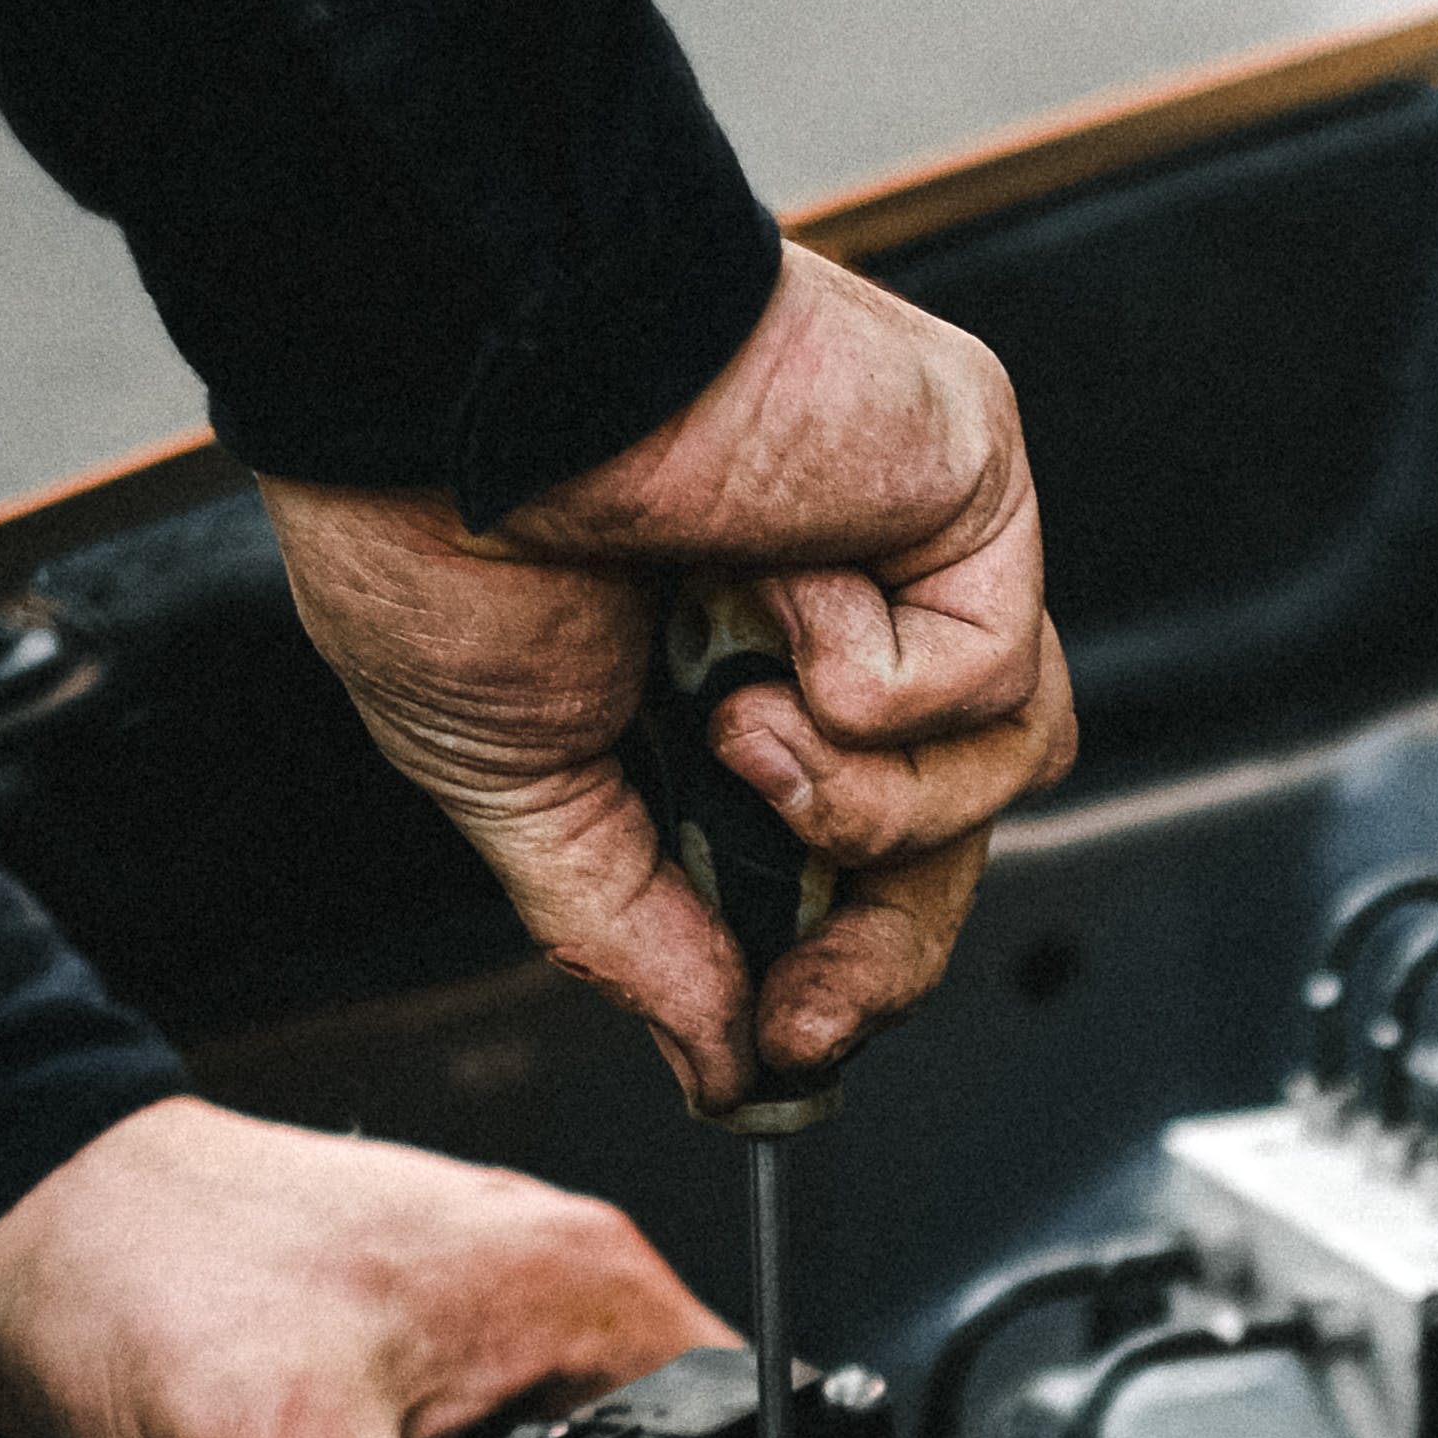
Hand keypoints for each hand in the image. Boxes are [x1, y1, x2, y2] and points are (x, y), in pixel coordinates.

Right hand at [262, 247, 1075, 1113]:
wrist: (443, 371)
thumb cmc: (435, 515)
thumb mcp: (519, 783)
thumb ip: (628, 932)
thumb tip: (717, 1065)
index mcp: (731, 666)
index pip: (857, 852)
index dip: (839, 970)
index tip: (783, 1052)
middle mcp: (843, 604)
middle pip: (954, 831)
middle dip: (880, 950)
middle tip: (801, 1011)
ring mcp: (915, 541)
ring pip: (1003, 763)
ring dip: (866, 804)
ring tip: (743, 734)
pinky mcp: (970, 480)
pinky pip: (989, 671)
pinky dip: (877, 684)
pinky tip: (780, 603)